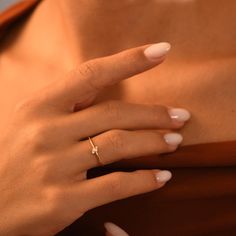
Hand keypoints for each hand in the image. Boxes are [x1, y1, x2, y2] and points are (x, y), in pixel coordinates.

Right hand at [0, 42, 189, 234]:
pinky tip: (161, 177)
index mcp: (40, 106)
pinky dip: (143, 181)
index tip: (160, 52)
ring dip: (154, 142)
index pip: (91, 74)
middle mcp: (46, 132)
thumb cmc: (16, 156)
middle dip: (154, 113)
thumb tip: (108, 90)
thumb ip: (68, 105)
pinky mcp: (63, 201)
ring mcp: (54, 167)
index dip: (128, 61)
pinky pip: (115, 185)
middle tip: (180, 116)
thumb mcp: (33, 120)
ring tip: (175, 140)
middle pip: (115, 114)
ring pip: (119, 145)